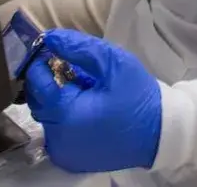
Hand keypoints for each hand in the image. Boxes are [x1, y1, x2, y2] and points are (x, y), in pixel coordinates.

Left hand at [25, 29, 161, 173]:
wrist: (160, 134)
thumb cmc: (138, 96)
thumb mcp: (114, 63)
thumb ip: (78, 48)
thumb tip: (49, 37)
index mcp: (66, 115)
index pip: (37, 82)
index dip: (41, 62)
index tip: (53, 50)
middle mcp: (58, 138)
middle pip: (38, 100)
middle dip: (48, 80)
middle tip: (70, 66)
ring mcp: (64, 152)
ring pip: (46, 116)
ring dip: (56, 97)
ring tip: (82, 85)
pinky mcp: (72, 159)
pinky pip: (56, 132)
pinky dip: (63, 116)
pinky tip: (84, 105)